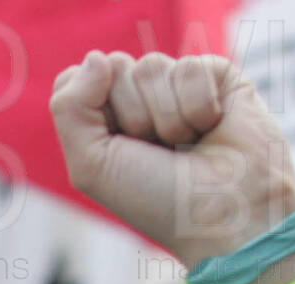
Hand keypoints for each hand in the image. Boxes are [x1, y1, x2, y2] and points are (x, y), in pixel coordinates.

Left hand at [51, 52, 294, 269]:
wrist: (224, 214)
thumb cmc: (156, 199)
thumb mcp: (92, 165)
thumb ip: (70, 108)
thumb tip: (96, 57)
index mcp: (104, 119)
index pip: (76, 78)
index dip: (88, 105)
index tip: (114, 144)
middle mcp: (140, 99)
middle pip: (113, 66)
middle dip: (131, 117)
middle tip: (155, 150)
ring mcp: (178, 85)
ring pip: (151, 66)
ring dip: (165, 118)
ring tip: (186, 144)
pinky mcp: (217, 76)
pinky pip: (190, 68)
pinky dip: (197, 108)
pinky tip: (212, 129)